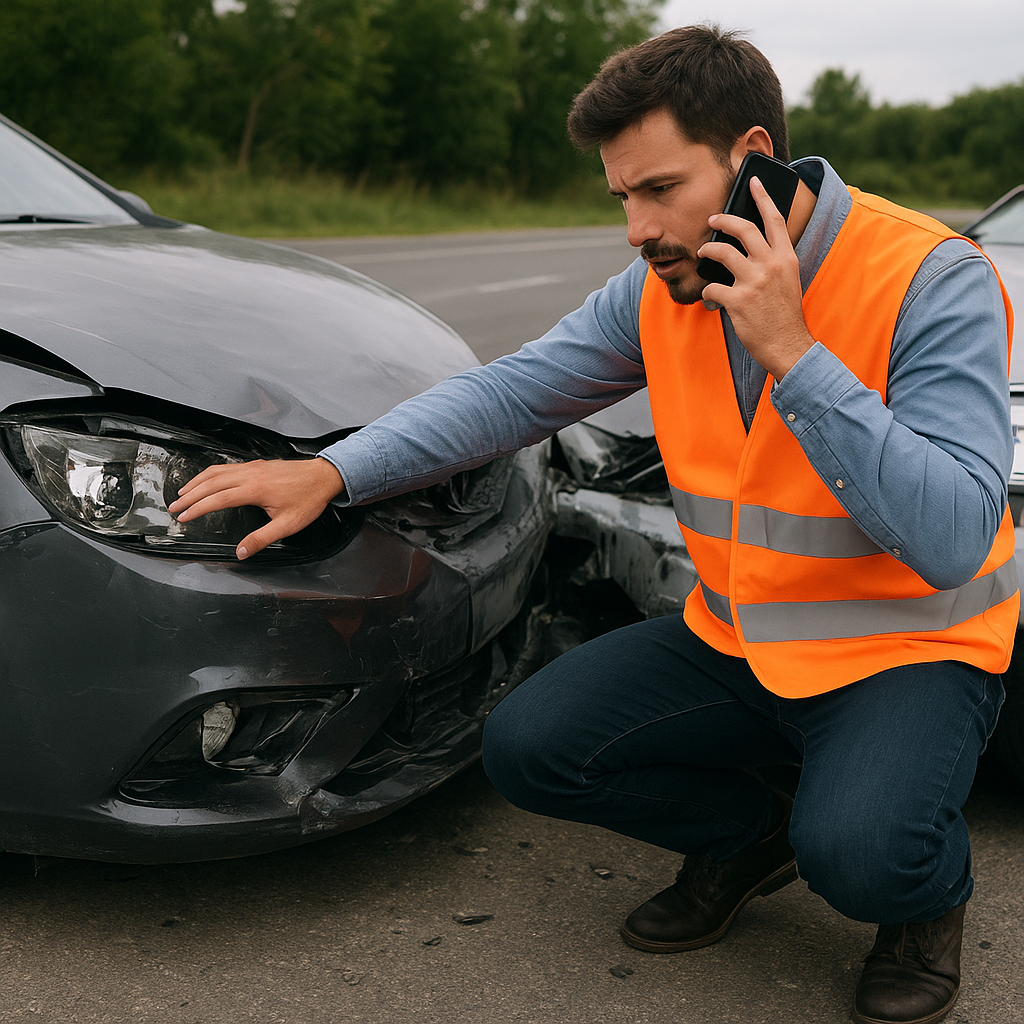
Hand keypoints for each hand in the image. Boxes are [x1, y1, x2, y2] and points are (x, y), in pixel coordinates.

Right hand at [168, 457, 344, 559]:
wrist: (324, 476)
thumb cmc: (309, 499)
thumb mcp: (288, 525)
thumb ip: (262, 538)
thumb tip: (242, 552)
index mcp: (255, 489)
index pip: (217, 499)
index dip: (198, 508)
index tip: (183, 516)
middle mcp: (250, 474)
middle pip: (211, 483)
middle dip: (189, 495)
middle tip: (174, 506)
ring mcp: (253, 467)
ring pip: (216, 472)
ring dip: (197, 482)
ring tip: (182, 493)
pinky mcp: (257, 464)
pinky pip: (226, 467)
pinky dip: (210, 474)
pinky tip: (206, 480)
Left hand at [697, 176, 813, 379]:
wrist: (788, 345)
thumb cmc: (784, 315)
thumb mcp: (788, 280)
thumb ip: (773, 261)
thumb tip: (751, 249)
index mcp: (786, 257)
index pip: (774, 219)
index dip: (762, 197)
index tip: (753, 182)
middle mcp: (770, 264)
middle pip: (743, 229)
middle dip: (723, 220)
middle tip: (712, 219)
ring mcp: (753, 281)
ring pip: (722, 253)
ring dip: (708, 251)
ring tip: (702, 254)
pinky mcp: (738, 300)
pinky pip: (712, 287)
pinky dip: (707, 292)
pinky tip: (709, 299)